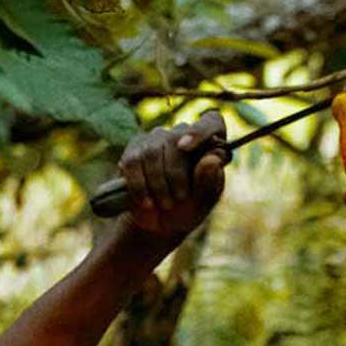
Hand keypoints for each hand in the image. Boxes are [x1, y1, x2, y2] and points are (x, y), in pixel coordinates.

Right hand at [118, 109, 227, 243]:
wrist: (160, 223)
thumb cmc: (188, 209)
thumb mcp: (203, 203)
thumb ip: (210, 182)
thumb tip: (213, 159)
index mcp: (208, 144)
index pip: (211, 122)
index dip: (200, 131)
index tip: (186, 148)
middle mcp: (182, 134)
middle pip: (176, 140)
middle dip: (175, 175)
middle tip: (178, 200)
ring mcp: (156, 139)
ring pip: (152, 152)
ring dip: (157, 184)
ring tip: (164, 204)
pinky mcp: (134, 149)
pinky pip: (133, 162)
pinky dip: (139, 185)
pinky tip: (145, 201)